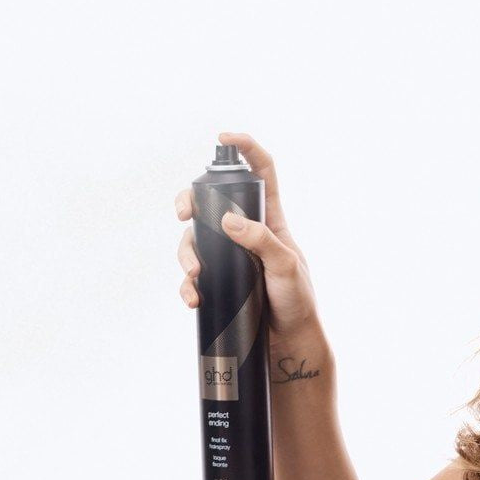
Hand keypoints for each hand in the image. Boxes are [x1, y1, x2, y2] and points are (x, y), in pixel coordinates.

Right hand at [175, 131, 321, 348]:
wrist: (289, 342)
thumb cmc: (297, 300)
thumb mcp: (285, 265)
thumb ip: (261, 240)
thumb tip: (227, 220)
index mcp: (270, 220)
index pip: (260, 173)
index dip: (246, 149)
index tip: (225, 138)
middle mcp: (246, 234)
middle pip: (211, 204)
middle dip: (190, 203)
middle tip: (182, 213)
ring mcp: (230, 258)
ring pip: (195, 241)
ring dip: (186, 254)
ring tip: (194, 274)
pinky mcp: (219, 283)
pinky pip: (193, 276)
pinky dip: (188, 285)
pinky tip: (193, 297)